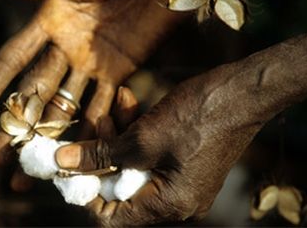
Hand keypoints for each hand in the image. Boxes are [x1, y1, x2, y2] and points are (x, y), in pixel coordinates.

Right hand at [0, 0, 192, 186]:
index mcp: (51, 18)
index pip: (15, 58)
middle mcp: (66, 45)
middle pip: (34, 91)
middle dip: (15, 125)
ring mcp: (92, 62)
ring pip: (64, 105)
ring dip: (49, 136)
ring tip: (33, 168)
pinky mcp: (120, 71)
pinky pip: (103, 105)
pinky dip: (92, 129)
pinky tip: (79, 156)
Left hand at [55, 13, 306, 225]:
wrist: (245, 91)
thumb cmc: (200, 115)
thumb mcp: (143, 136)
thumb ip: (101, 154)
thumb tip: (61, 163)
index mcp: (170, 205)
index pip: (113, 217)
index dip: (87, 191)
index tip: (70, 163)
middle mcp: (178, 201)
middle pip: (122, 187)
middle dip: (103, 153)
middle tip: (94, 123)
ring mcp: (184, 180)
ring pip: (136, 165)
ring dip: (120, 135)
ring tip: (113, 104)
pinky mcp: (188, 160)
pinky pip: (154, 153)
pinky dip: (139, 131)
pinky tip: (129, 101)